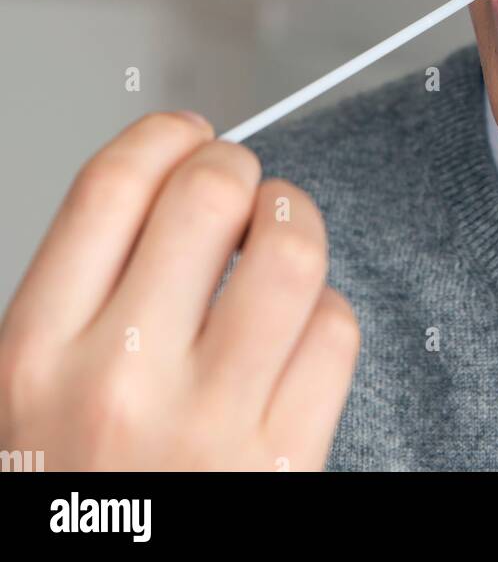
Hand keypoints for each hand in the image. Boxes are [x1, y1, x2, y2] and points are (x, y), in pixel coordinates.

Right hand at [0, 111, 359, 469]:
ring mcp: (207, 425)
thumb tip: (172, 183)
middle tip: (241, 190)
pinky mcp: (284, 465)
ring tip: (281, 239)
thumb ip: (84, 294)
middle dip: (237, 170)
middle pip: (209, 195)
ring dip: (296, 223)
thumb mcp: (24, 394)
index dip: (165, 135)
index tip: (188, 136)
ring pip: (290, 252)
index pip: (111, 184)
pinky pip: (337, 331)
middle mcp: (118, 380)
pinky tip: (299, 330)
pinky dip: (329, 311)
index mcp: (34, 352)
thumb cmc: (72, 491)